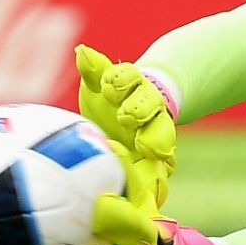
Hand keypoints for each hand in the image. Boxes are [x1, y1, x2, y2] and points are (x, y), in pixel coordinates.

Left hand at [75, 44, 175, 213]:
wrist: (135, 119)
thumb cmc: (111, 100)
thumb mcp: (99, 84)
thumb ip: (94, 69)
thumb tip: (82, 51)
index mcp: (133, 88)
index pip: (129, 79)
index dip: (119, 82)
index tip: (107, 86)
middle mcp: (149, 110)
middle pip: (149, 107)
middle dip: (139, 110)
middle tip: (126, 117)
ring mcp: (156, 135)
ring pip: (162, 135)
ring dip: (156, 141)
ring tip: (152, 151)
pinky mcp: (158, 163)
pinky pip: (164, 171)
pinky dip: (160, 181)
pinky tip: (155, 193)